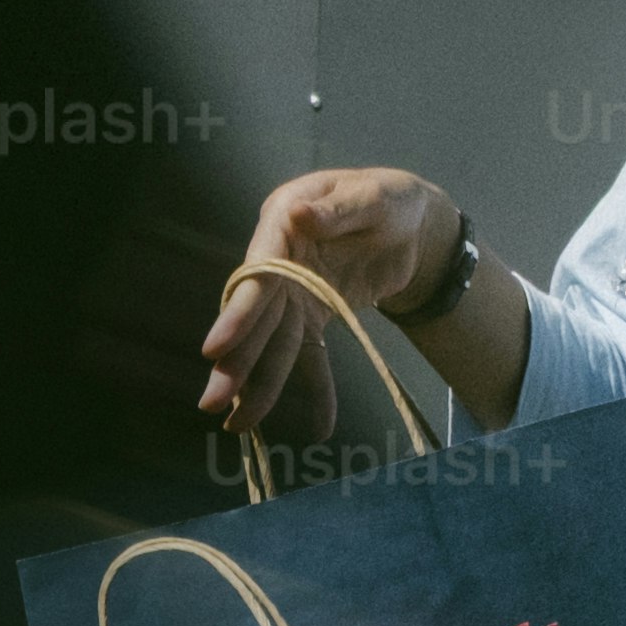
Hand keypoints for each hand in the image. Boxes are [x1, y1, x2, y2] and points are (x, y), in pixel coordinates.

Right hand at [197, 166, 458, 431]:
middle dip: (235, 361)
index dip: (237, 313)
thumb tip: (298, 216)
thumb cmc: (389, 199)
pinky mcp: (315, 314)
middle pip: (255, 316)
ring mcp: (295, 290)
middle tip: (212, 403)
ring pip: (273, 343)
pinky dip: (318, 391)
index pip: (257, 271)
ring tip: (240, 427)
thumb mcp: (373, 198)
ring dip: (258, 385)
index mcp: (283, 220)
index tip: (216, 349)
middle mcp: (279, 258)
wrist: (412, 221)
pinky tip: (320, 426)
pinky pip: (313, 356)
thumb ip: (338, 210)